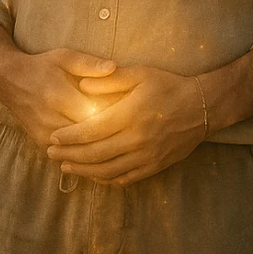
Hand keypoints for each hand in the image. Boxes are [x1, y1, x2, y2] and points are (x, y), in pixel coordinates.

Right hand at [0, 47, 121, 149]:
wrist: (10, 81)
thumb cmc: (43, 66)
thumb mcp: (65, 57)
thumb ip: (89, 64)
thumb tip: (114, 66)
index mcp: (59, 97)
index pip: (97, 113)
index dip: (117, 113)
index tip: (132, 108)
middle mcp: (51, 120)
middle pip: (91, 135)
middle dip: (113, 132)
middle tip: (131, 128)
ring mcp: (46, 135)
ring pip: (82, 149)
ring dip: (102, 145)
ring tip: (121, 138)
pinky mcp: (43, 145)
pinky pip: (71, 155)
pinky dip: (87, 152)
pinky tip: (104, 148)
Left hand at [46, 65, 206, 185]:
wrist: (202, 107)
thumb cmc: (168, 86)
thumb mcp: (140, 74)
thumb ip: (109, 81)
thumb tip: (81, 86)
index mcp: (130, 115)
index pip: (91, 131)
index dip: (68, 137)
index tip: (53, 137)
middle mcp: (137, 139)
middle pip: (94, 154)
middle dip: (69, 155)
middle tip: (51, 153)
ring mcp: (146, 156)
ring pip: (107, 170)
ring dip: (83, 170)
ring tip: (66, 166)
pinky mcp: (154, 166)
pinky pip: (125, 178)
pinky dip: (105, 179)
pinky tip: (93, 175)